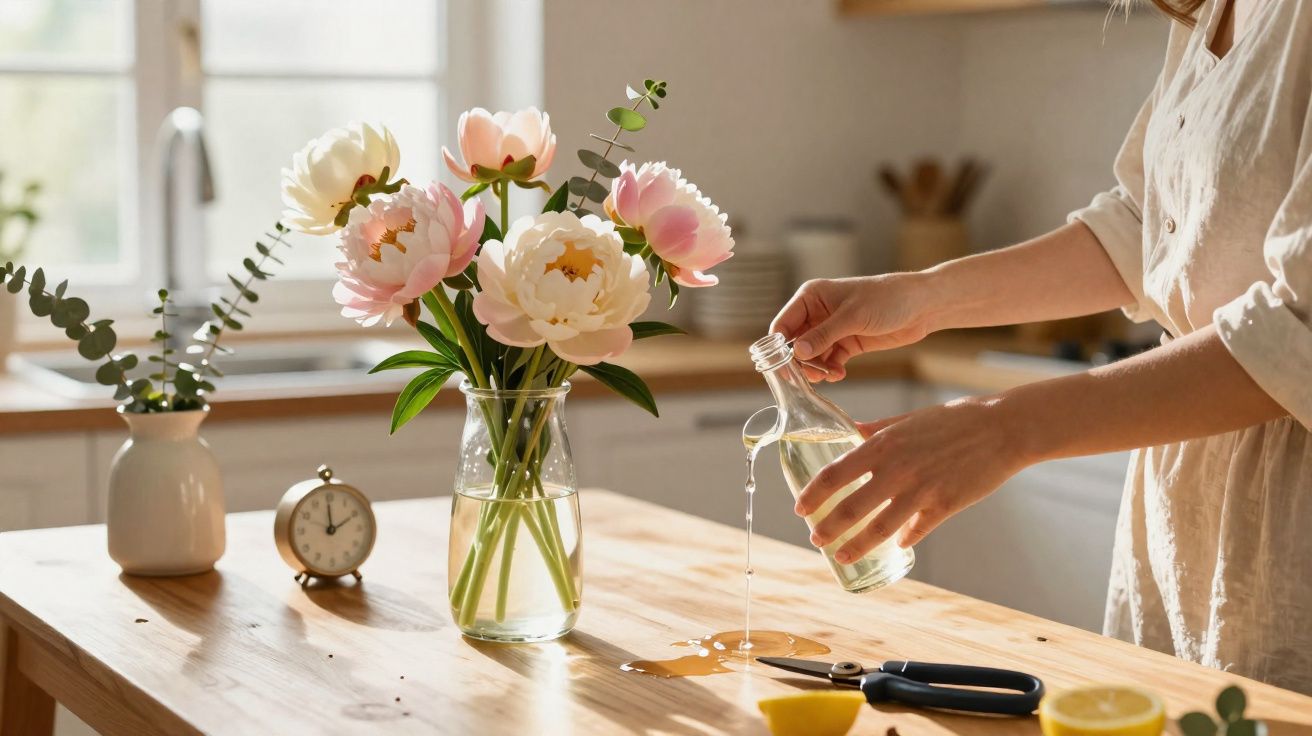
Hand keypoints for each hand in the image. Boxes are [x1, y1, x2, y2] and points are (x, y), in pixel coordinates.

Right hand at [770, 274, 937, 382]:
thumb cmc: (887, 299)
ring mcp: (832, 329)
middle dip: (800, 362)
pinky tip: (839, 374)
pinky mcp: (847, 342)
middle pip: (795, 343)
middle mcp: (817, 313)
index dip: (779, 346)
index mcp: (811, 297)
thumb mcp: (853, 317)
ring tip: (830, 375)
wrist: (921, 306)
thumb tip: (796, 352)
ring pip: (812, 355)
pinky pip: (829, 360)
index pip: (783, 324)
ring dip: (817, 368)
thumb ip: (823, 335)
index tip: (783, 367)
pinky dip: (831, 370)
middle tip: (810, 377)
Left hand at [797, 397, 1031, 561]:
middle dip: (827, 527)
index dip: (813, 494)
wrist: (1002, 428)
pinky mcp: (944, 506)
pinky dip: (902, 540)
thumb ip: (876, 431)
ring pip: (878, 528)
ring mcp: (920, 490)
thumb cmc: (953, 421)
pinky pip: (915, 531)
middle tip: (815, 538)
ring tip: (840, 555)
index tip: (800, 508)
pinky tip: (896, 546)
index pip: (834, 474)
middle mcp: (896, 469)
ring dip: (855, 545)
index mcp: (882, 444)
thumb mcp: (907, 421)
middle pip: (850, 507)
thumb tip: (850, 431)